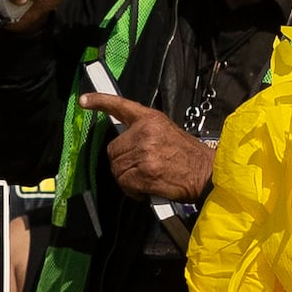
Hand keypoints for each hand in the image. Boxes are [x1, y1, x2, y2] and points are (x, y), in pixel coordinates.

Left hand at [84, 88, 218, 203]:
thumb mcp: (166, 131)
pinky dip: (132, 191)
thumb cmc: (188, 155)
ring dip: (127, 178)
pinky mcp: (145, 173)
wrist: (207, 173)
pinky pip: (125, 183)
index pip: (120, 105)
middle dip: (122, 163)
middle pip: (113, 150)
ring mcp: (144, 153)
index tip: (84, 101)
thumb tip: (124, 142)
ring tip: (144, 178)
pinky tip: (146, 189)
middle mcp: (145, 132)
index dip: (99, 101)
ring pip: (117, 169)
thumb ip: (143, 132)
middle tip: (138, 168)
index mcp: (150, 118)